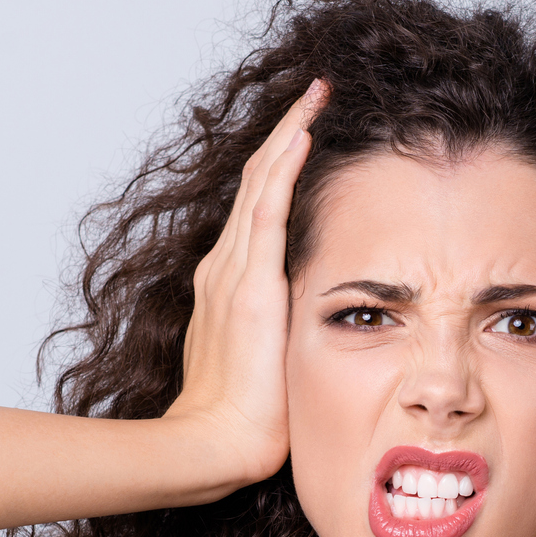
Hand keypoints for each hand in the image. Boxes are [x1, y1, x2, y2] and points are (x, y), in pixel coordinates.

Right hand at [164, 79, 327, 485]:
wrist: (216, 444)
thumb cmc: (246, 419)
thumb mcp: (270, 360)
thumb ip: (285, 331)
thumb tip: (319, 322)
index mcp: (230, 284)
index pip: (259, 207)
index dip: (281, 164)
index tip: (308, 131)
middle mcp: (225, 267)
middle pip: (258, 181)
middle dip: (286, 133)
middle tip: (315, 93)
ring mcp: (233, 272)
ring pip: (262, 184)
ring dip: (289, 136)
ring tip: (314, 97)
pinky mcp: (249, 286)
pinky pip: (267, 212)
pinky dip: (283, 171)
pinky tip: (302, 137)